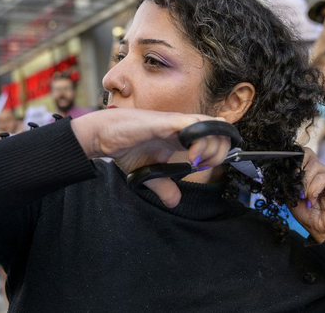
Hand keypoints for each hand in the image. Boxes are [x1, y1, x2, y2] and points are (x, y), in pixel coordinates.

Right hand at [71, 108, 231, 207]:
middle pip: (221, 131)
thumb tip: (174, 202)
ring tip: (196, 162)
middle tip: (202, 165)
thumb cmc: (125, 147)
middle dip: (220, 151)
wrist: (104, 136)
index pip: (214, 138)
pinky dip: (200, 141)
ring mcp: (177, 123)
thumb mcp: (149, 174)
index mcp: (181, 136)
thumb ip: (164, 186)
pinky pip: (195, 125)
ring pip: (213, 126)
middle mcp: (183, 127)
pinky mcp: (168, 122)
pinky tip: (191, 157)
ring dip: (213, 147)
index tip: (200, 168)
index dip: (216, 154)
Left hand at [288, 148, 324, 242]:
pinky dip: (313, 190)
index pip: (300, 154)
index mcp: (306, 172)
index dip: (292, 159)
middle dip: (298, 169)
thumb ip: (288, 184)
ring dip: (304, 185)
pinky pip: (321, 178)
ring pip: (313, 167)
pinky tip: (312, 201)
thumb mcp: (291, 197)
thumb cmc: (308, 214)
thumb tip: (280, 173)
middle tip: (295, 183)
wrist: (322, 229)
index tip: (287, 173)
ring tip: (303, 198)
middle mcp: (317, 170)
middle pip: (307, 154)